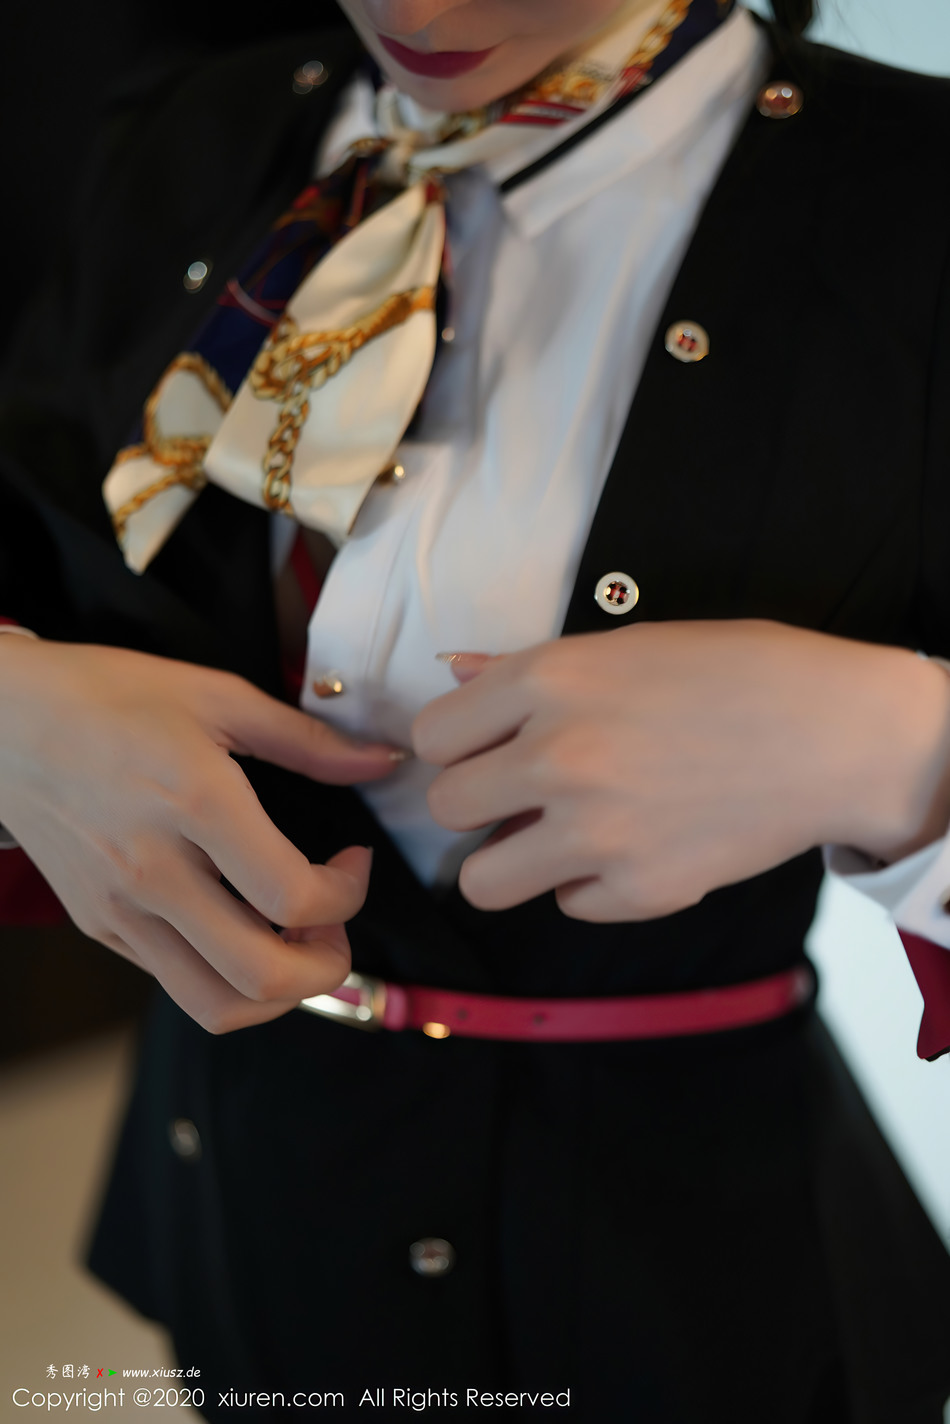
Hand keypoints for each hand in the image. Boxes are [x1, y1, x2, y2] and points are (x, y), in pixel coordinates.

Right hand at [0, 638, 404, 1030]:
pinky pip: (174, 982)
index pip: (294, 897)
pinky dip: (224, 975)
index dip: (348, 895)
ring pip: (215, 1004)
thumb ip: (307, 738)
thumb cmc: (104, 696)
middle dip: (327, 968)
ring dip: (277, 992)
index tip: (352, 863)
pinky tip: (238, 926)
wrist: (2, 721)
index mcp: (195, 803)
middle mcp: (154, 870)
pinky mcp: (99, 926)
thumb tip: (380, 760)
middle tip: (335, 927)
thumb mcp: (215, 694)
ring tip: (293, 943)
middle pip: (262, 975)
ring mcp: (120, 909)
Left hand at [412, 620, 949, 921]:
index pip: (433, 735)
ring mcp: (596, 831)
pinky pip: (568, 904)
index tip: (485, 748)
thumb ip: (528, 667)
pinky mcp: (640, 890)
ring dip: (511, 861)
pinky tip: (633, 848)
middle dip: (477, 802)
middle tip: (520, 795)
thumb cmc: (739, 673)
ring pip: (484, 880)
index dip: (458, 743)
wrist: (837, 735)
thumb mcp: (628, 645)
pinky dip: (591, 885)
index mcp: (550, 681)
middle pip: (446, 807)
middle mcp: (558, 756)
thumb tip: (454, 673)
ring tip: (554, 838)